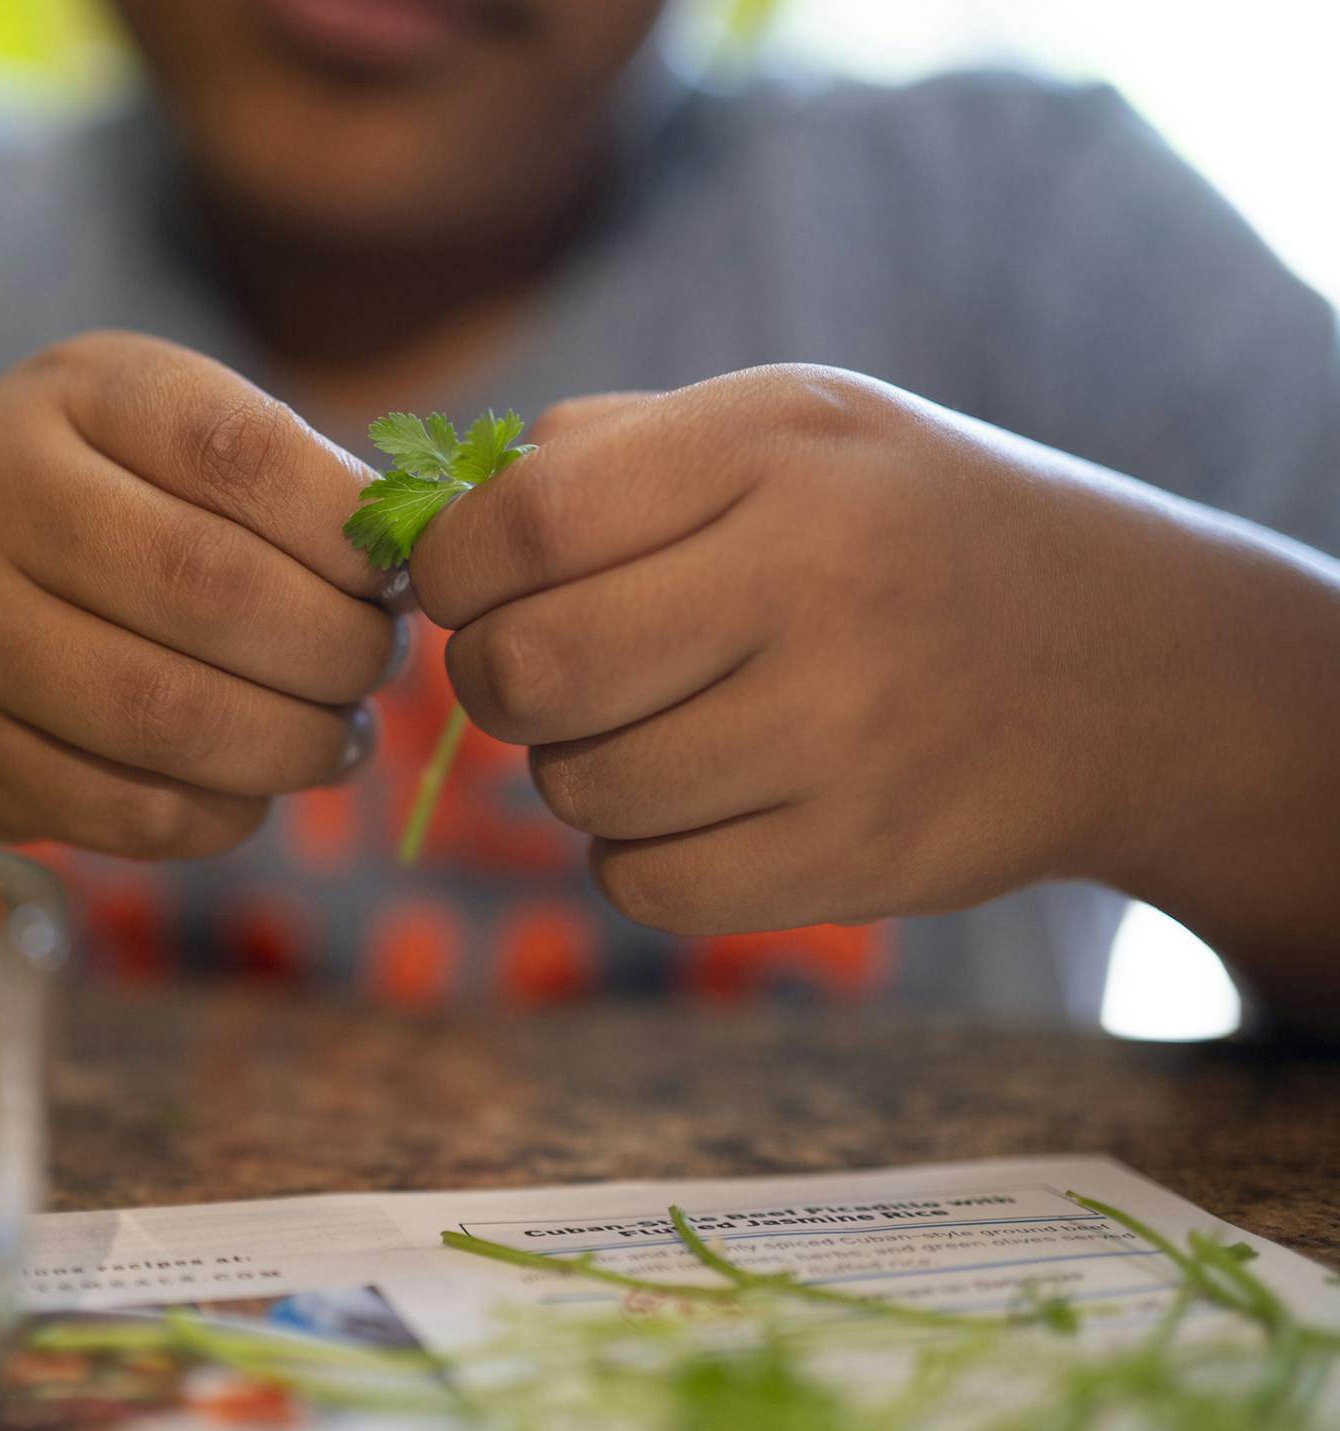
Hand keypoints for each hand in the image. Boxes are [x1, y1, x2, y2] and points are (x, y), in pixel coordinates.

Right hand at [0, 332, 399, 856]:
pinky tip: (253, 787)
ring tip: (337, 739)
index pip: (244, 455)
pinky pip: (133, 809)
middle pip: (217, 593)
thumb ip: (265, 468)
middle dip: (338, 651)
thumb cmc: (47, 511)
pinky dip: (224, 814)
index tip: (400, 574)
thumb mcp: (132, 429)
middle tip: (374, 668)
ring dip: (295, 747)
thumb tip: (419, 558)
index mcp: (73, 396)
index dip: (351, 532)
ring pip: (175, 717)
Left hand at [410, 363, 1237, 931]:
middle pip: (528, 669)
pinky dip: (633, 853)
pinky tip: (695, 802)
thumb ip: (599, 449)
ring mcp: (843, 731)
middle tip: (532, 669)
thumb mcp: (778, 426)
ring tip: (653, 722)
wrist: (1118, 662)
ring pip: (576, 788)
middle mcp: (812, 582)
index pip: (519, 524)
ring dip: (573, 766)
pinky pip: (642, 884)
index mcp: (770, 447)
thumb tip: (431, 522)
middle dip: (492, 679)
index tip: (468, 586)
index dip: (448, 571)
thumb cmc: (893, 527)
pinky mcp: (859, 856)